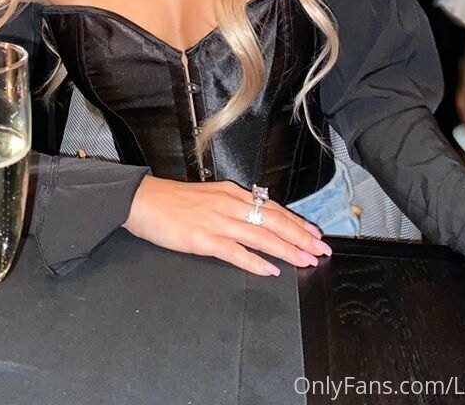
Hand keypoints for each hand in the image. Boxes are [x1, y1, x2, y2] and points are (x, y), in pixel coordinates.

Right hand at [123, 176, 331, 275]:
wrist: (144, 200)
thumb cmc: (173, 201)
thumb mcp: (210, 196)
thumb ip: (233, 205)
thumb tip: (256, 216)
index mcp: (232, 193)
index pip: (272, 207)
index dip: (296, 222)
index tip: (314, 233)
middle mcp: (230, 204)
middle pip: (274, 221)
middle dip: (301, 237)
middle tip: (321, 250)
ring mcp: (218, 221)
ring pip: (261, 236)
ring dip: (287, 249)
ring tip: (306, 260)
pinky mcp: (204, 238)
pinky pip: (235, 252)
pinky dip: (255, 261)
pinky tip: (270, 270)